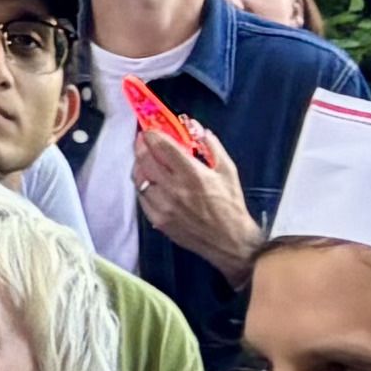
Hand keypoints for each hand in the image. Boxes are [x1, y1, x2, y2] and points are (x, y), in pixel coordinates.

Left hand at [135, 111, 257, 265]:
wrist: (230, 242)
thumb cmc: (231, 205)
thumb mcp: (228, 171)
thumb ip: (211, 146)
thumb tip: (197, 128)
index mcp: (192, 174)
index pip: (162, 146)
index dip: (152, 134)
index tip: (150, 129)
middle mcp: (174, 188)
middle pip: (145, 159)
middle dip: (141, 145)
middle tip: (143, 140)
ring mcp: (163, 205)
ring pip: (139, 178)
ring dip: (139, 165)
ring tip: (145, 159)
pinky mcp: (158, 219)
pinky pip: (141, 196)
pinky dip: (143, 185)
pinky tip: (150, 181)